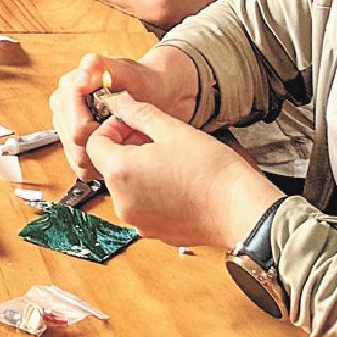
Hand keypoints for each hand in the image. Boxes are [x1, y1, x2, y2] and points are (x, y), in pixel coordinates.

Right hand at [48, 52, 189, 180]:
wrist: (152, 92)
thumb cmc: (141, 82)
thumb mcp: (126, 71)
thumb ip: (100, 65)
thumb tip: (81, 77)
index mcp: (69, 86)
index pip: (76, 127)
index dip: (101, 133)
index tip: (119, 127)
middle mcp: (62, 106)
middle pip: (75, 144)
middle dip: (101, 144)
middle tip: (123, 134)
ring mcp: (65, 125)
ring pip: (76, 158)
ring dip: (101, 155)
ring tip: (121, 140)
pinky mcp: (71, 143)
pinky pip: (80, 167)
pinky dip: (99, 164)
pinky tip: (114, 150)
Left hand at [83, 95, 283, 248]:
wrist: (242, 209)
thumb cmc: (210, 169)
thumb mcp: (172, 130)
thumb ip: (139, 113)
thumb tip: (120, 102)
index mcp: (120, 172)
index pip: (94, 144)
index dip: (112, 129)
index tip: (134, 124)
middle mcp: (122, 202)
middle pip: (109, 167)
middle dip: (126, 148)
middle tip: (154, 139)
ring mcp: (139, 221)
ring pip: (126, 187)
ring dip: (139, 170)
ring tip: (169, 159)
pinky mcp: (156, 233)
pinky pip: (143, 206)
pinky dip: (152, 192)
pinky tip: (178, 182)